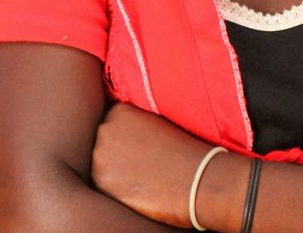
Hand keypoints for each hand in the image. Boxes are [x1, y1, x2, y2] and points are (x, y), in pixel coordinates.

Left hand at [91, 102, 219, 227]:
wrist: (202, 180)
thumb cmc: (187, 154)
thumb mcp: (157, 126)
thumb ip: (134, 127)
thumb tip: (122, 138)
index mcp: (120, 111)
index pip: (110, 127)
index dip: (123, 142)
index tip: (138, 151)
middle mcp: (104, 128)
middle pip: (101, 145)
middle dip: (115, 155)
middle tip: (140, 167)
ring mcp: (100, 154)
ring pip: (100, 165)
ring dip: (114, 172)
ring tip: (141, 178)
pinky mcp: (101, 180)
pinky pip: (101, 185)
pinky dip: (115, 190)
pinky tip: (137, 190)